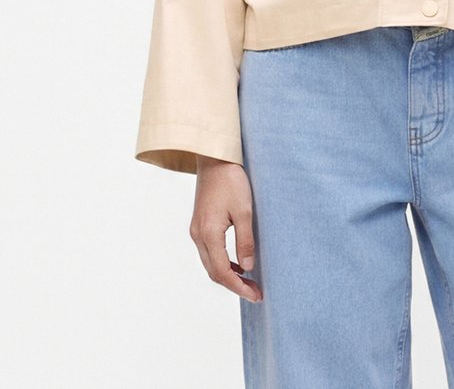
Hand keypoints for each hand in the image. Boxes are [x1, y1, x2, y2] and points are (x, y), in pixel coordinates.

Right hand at [189, 155, 262, 302]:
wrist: (215, 159)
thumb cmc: (231, 181)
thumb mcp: (244, 210)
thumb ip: (245, 240)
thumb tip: (248, 268)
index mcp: (208, 234)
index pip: (222, 272)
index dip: (239, 287)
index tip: (255, 295)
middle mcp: (198, 235)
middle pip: (214, 272)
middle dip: (234, 285)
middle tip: (256, 291)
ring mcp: (197, 230)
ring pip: (210, 263)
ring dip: (228, 275)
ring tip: (249, 281)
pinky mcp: (200, 224)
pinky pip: (209, 252)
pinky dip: (223, 262)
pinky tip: (238, 263)